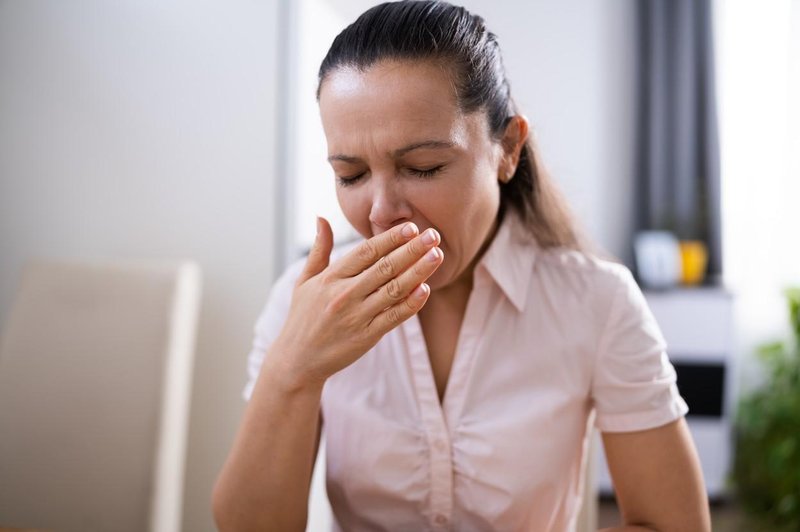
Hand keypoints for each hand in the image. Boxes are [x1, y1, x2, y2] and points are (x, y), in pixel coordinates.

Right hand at [271, 216, 442, 385]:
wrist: (298, 360)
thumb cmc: (302, 317)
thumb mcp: (304, 281)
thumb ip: (319, 249)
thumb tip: (321, 217)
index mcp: (331, 278)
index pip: (366, 252)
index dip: (390, 238)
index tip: (411, 227)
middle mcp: (344, 295)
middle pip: (384, 267)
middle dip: (411, 249)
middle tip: (434, 235)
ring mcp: (357, 316)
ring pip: (394, 290)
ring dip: (418, 271)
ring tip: (437, 255)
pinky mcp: (367, 336)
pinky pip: (393, 317)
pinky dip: (411, 303)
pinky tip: (426, 289)